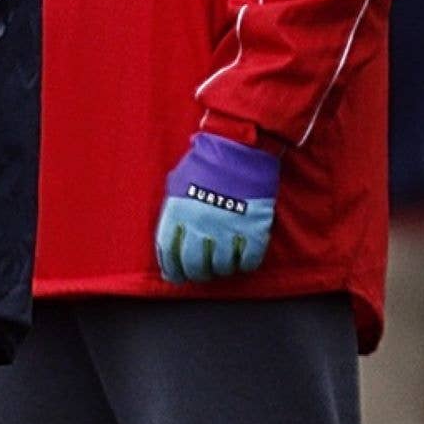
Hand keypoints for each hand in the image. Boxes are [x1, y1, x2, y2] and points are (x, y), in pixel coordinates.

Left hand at [154, 131, 277, 281]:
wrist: (240, 146)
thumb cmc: (206, 161)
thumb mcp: (176, 182)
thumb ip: (172, 209)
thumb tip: (170, 233)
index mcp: (178, 215)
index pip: (169, 254)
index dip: (173, 270)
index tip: (176, 276)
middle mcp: (200, 227)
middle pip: (195, 266)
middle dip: (197, 272)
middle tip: (202, 271)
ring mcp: (228, 230)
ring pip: (222, 267)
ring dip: (221, 268)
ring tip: (223, 262)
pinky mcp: (253, 230)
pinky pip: (249, 261)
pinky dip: (245, 264)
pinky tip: (243, 259)